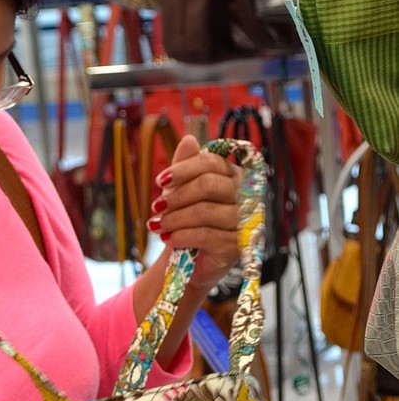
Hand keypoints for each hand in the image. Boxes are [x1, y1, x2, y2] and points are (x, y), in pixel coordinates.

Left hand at [147, 134, 240, 290]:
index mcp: (233, 175)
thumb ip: (185, 167)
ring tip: (156, 225)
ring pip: (204, 212)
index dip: (182, 169)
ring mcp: (245, 221)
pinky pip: (206, 235)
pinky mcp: (238, 245)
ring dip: (174, 219)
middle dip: (176, 196)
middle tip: (156, 207)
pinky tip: (168, 238)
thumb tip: (189, 139)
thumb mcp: (181, 192)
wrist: (192, 261)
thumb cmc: (188, 220)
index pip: (210, 163)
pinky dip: (181, 235)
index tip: (159, 181)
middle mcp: (245, 195)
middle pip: (208, 185)